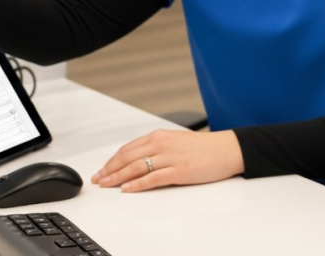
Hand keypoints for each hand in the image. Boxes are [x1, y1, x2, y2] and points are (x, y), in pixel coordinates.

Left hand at [91, 128, 244, 191]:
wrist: (226, 149)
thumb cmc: (203, 147)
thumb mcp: (176, 142)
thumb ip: (157, 149)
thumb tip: (135, 161)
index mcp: (161, 135)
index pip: (128, 148)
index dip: (112, 160)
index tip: (102, 170)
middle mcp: (163, 144)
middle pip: (128, 157)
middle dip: (110, 170)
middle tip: (98, 180)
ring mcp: (171, 157)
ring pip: (136, 167)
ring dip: (118, 177)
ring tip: (106, 185)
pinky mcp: (179, 170)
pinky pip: (152, 178)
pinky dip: (137, 184)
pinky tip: (127, 189)